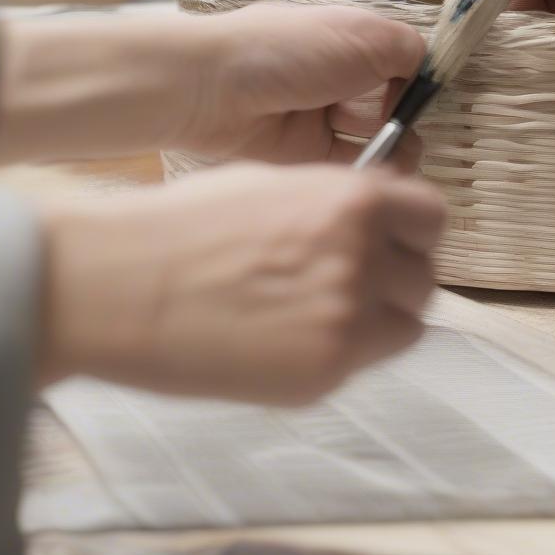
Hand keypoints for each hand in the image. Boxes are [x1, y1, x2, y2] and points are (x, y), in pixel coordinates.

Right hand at [38, 162, 445, 404]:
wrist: (121, 285)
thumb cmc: (186, 224)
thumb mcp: (277, 183)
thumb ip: (340, 200)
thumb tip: (380, 212)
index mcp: (356, 200)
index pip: (433, 218)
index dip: (415, 231)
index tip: (397, 241)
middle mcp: (366, 257)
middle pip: (424, 277)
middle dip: (398, 279)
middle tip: (356, 284)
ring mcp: (349, 319)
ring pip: (407, 326)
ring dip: (381, 320)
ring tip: (326, 315)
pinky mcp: (325, 372)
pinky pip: (364, 363)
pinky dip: (345, 353)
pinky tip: (294, 340)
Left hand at [179, 4, 425, 163]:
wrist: (215, 90)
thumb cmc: (292, 49)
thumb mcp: (367, 35)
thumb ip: (411, 51)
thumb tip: (432, 73)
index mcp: (349, 39)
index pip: (400, 59)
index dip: (420, 76)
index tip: (434, 93)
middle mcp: (337, 76)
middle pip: (391, 100)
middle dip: (408, 114)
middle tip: (412, 124)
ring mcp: (322, 116)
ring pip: (375, 135)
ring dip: (397, 143)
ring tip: (402, 149)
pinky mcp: (307, 155)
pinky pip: (352, 164)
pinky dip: (373, 167)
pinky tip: (386, 169)